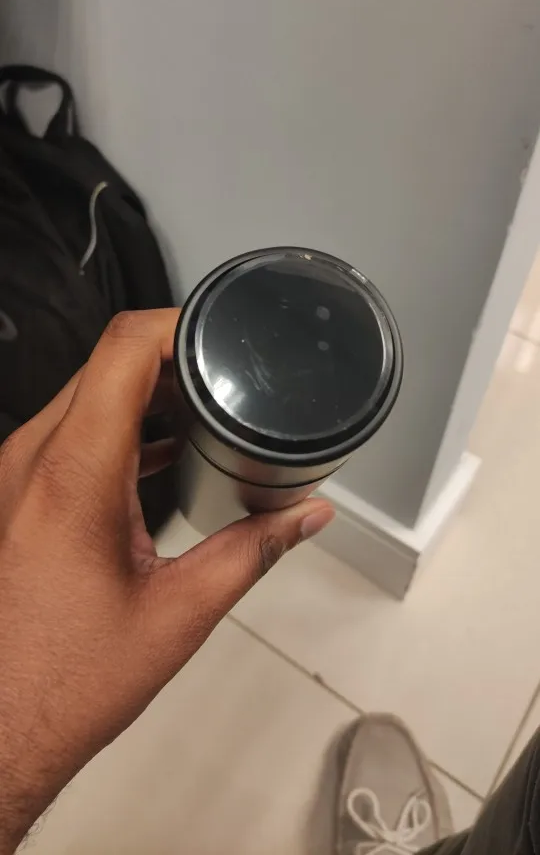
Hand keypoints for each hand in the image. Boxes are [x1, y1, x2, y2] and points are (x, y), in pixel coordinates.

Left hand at [0, 309, 333, 852]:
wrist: (2, 728)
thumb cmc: (67, 680)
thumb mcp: (180, 613)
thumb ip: (254, 551)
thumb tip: (307, 515)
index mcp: (74, 475)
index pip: (121, 350)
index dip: (176, 322)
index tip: (220, 327)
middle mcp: (36, 461)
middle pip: (105, 362)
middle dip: (171, 354)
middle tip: (226, 368)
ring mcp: (20, 475)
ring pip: (87, 393)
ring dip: (145, 390)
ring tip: (204, 404)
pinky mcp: (22, 494)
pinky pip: (74, 431)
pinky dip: (122, 424)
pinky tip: (163, 449)